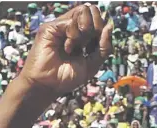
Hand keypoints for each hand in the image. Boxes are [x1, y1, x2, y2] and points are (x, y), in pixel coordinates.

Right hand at [0, 5, 111, 127]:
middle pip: (93, 12)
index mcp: (83, 38)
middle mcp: (72, 29)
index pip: (99, 23)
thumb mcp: (91, 66)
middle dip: (97, 25)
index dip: (103, 31)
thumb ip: (103, 49)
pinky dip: (73, 35)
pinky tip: (67, 48)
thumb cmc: (66, 79)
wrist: (47, 87)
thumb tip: (109, 27)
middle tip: (89, 43)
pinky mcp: (51, 27)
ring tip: (77, 46)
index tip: (96, 49)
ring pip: (83, 11)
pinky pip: (70, 22)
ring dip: (86, 28)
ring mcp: (61, 27)